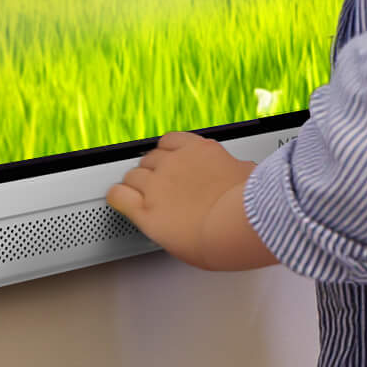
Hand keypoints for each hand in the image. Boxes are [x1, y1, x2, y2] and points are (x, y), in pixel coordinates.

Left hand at [106, 132, 264, 268]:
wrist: (235, 226)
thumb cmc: (247, 205)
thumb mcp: (249, 175)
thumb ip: (238, 170)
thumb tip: (246, 171)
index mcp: (202, 150)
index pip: (172, 141)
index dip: (168, 153)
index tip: (169, 161)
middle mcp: (176, 163)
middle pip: (150, 159)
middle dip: (152, 171)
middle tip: (157, 185)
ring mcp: (157, 186)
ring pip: (133, 176)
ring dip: (135, 185)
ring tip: (139, 195)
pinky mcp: (145, 210)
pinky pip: (118, 196)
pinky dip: (117, 196)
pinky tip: (119, 199)